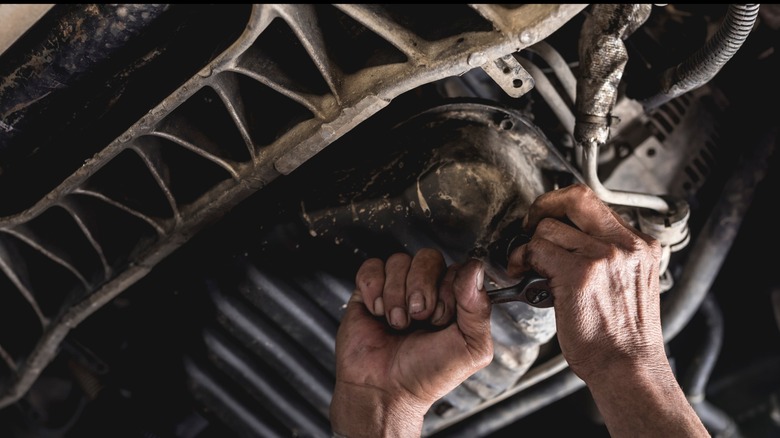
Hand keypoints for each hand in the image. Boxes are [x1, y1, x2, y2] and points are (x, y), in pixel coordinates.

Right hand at [330, 249, 492, 437]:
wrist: (385, 391)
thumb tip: (476, 268)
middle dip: (422, 290)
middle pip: (427, 258)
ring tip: (396, 323)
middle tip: (418, 320)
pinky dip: (374, 290)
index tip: (442, 319)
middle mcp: (427, 290)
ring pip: (399, 261)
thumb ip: (479, 309)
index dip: (449, 290)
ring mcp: (397, 289)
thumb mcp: (470, 348)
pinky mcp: (369, 292)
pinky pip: (372, 267)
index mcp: (455, 300)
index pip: (457, 268)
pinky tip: (377, 313)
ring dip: (396, 295)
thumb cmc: (427, 375)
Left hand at [508, 183, 706, 435]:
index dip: (564, 204)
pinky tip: (522, 272)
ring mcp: (604, 256)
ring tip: (526, 265)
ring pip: (548, 228)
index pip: (595, 201)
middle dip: (543, 206)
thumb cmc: (623, 336)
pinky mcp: (579, 273)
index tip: (550, 217)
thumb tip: (573, 237)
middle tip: (529, 225)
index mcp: (640, 245)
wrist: (629, 367)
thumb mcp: (631, 283)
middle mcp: (625, 245)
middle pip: (575, 197)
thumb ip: (610, 254)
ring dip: (529, 246)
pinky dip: (522, 259)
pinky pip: (537, 250)